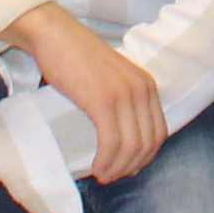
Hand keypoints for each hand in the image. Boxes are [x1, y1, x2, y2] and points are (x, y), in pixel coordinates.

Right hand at [10, 4, 167, 183]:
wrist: (55, 35)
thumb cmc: (76, 58)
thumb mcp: (112, 77)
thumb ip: (123, 98)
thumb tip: (121, 134)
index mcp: (147, 84)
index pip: (159, 132)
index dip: (144, 157)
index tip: (125, 168)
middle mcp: (142, 89)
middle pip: (148, 143)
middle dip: (131, 167)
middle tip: (111, 177)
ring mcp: (124, 95)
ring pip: (132, 147)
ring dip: (118, 168)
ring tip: (102, 176)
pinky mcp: (103, 101)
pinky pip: (112, 142)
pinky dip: (106, 161)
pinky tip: (96, 168)